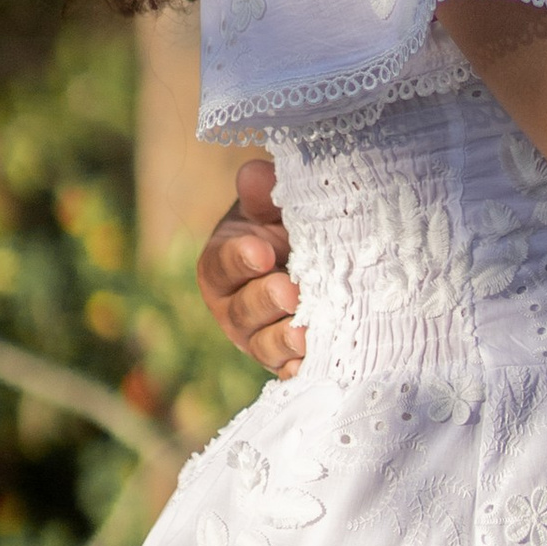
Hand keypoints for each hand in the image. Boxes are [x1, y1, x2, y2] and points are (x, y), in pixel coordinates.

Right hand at [196, 156, 306, 379]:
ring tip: (305, 331)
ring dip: (284, 339)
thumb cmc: (290, 224)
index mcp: (222, 264)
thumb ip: (265, 192)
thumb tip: (254, 174)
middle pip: (242, 310)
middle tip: (289, 291)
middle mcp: (235, 307)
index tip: (262, 250)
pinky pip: (290, 371)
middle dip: (265, 301)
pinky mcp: (288, 360)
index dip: (239, 259)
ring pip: (265, 345)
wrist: (324, 255)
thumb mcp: (276, 204)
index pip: (221, 264)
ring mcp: (261, 337)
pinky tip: (317, 362)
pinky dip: (302, 368)